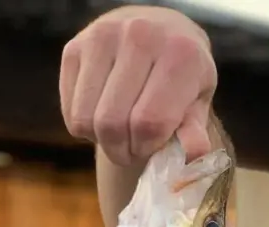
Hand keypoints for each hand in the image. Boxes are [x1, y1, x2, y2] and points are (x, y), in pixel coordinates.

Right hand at [59, 6, 217, 167]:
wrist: (157, 30)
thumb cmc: (182, 74)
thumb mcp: (199, 98)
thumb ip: (195, 128)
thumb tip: (194, 154)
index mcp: (180, 54)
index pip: (150, 122)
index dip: (147, 148)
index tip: (150, 150)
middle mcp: (140, 37)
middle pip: (113, 123)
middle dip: (121, 151)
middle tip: (131, 152)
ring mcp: (102, 38)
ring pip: (85, 118)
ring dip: (100, 141)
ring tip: (118, 136)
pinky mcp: (74, 47)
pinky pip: (70, 109)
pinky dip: (83, 126)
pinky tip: (102, 117)